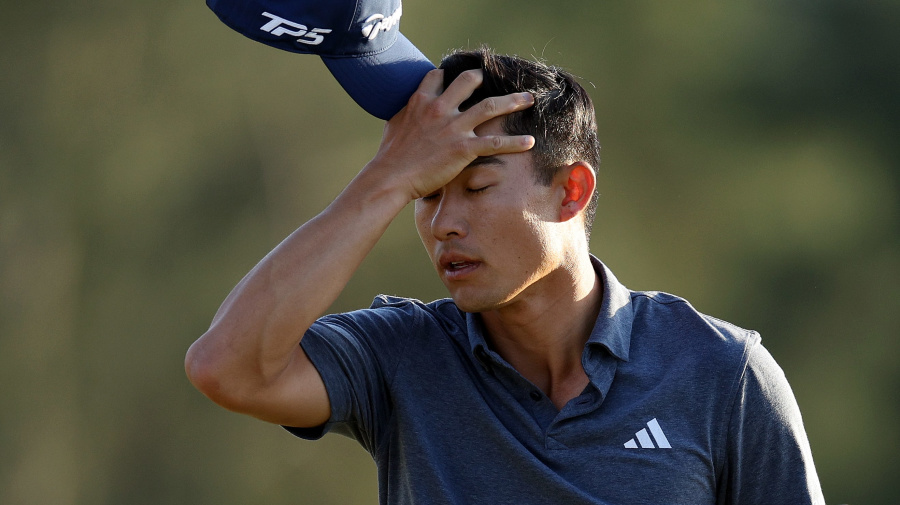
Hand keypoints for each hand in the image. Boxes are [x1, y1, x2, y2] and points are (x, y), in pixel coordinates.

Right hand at [366, 68, 534, 200]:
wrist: (391, 177)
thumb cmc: (390, 155)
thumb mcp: (394, 123)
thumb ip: (408, 112)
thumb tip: (411, 110)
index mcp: (421, 100)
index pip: (439, 76)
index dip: (450, 75)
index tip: (462, 78)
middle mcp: (440, 108)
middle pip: (469, 82)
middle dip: (485, 78)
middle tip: (499, 80)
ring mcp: (453, 127)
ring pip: (491, 106)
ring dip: (513, 101)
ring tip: (529, 99)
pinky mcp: (463, 149)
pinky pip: (495, 143)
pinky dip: (515, 142)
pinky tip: (530, 142)